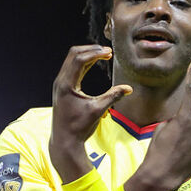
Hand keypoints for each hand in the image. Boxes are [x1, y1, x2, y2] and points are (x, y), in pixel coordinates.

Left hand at [49, 45, 131, 182]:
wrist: (65, 140)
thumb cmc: (80, 127)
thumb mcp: (98, 110)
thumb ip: (112, 97)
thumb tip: (129, 88)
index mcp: (66, 84)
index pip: (79, 59)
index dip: (95, 53)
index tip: (109, 52)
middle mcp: (61, 81)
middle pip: (73, 55)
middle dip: (91, 50)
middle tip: (108, 51)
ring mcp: (61, 84)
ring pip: (72, 60)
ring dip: (88, 55)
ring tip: (104, 55)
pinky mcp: (64, 88)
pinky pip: (73, 69)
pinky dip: (84, 63)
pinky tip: (95, 63)